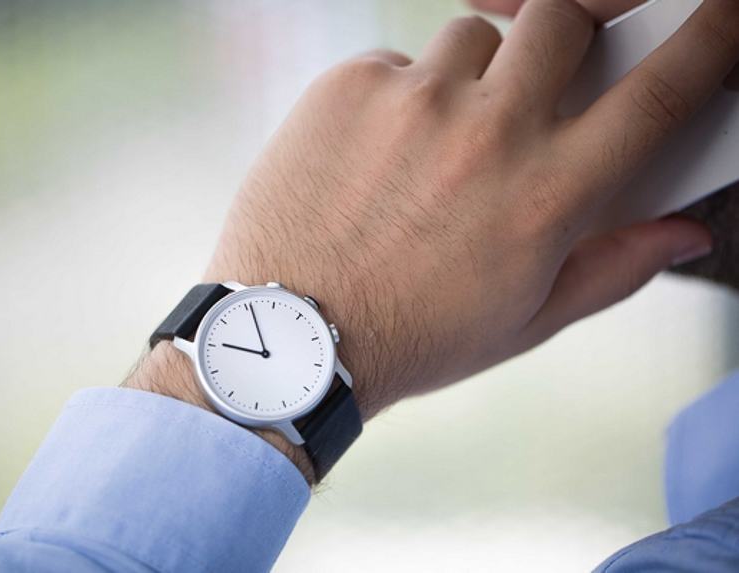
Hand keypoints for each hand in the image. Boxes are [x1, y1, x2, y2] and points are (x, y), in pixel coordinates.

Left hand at [132, 0, 736, 480]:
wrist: (293, 335)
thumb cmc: (409, 336)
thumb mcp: (526, 321)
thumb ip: (613, 267)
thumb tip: (683, 234)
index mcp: (546, 194)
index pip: (657, 94)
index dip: (706, 41)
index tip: (721, 12)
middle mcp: (487, 132)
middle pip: (563, 19)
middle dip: (566, 37)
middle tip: (538, 82)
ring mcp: (414, 100)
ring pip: (475, 36)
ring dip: (472, 75)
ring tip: (438, 140)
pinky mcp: (349, 87)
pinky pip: (398, 60)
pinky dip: (401, 95)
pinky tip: (379, 154)